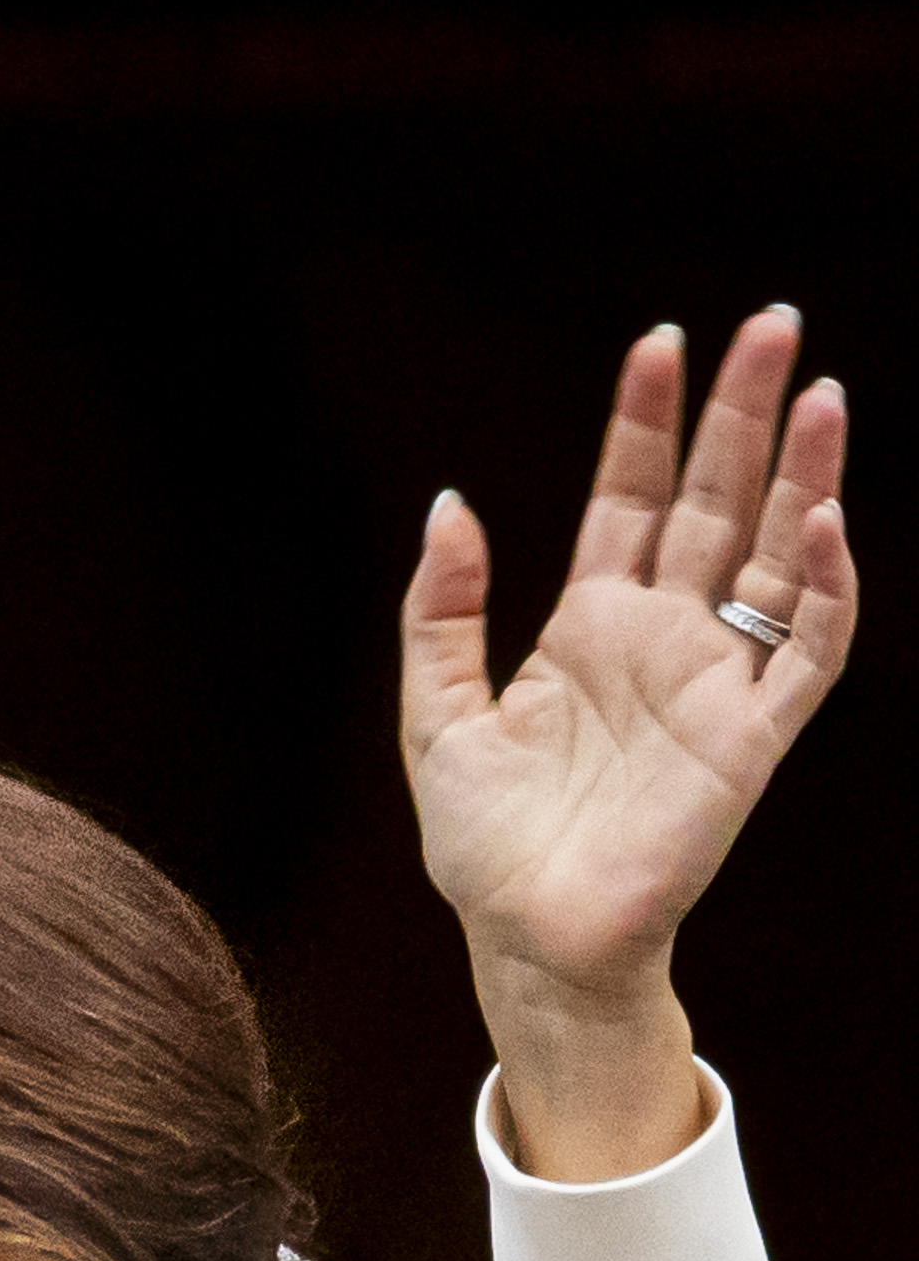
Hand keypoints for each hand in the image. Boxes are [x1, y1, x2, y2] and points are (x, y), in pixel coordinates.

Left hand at [403, 308, 852, 1176]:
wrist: (525, 938)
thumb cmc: (484, 843)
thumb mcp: (436, 715)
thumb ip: (441, 612)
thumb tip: (450, 505)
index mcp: (589, 625)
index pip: (631, 496)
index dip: (645, 421)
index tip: (660, 343)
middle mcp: (663, 636)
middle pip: (718, 500)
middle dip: (745, 412)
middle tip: (773, 322)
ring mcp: (715, 679)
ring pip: (780, 554)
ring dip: (806, 475)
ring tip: (823, 390)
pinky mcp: (753, 736)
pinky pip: (809, 649)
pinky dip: (825, 587)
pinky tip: (824, 524)